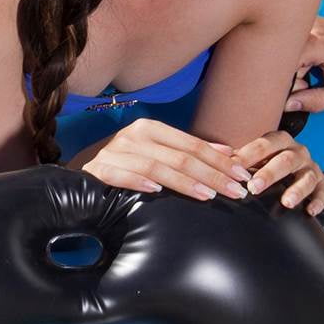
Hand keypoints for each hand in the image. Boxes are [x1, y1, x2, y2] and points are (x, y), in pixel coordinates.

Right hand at [77, 119, 252, 201]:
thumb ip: (188, 151)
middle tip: (236, 190)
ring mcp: (115, 152)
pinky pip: (120, 175)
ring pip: (156, 166)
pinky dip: (137, 181)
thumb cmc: (125, 163)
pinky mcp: (98, 170)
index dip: (220, 160)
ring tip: (208, 195)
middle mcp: (133, 136)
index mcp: (151, 129)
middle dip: (212, 174)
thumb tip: (228, 152)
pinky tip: (155, 190)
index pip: (193, 145)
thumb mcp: (157, 151)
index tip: (242, 175)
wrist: (81, 169)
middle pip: (180, 156)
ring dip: (184, 181)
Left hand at [233, 131, 323, 212]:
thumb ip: (237, 159)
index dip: (249, 155)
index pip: (264, 145)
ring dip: (297, 189)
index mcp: (279, 141)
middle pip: (285, 160)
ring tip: (286, 202)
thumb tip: (215, 161)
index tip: (233, 166)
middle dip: (269, 174)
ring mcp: (311, 167)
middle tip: (253, 187)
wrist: (292, 168)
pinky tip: (310, 211)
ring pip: (307, 176)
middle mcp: (297, 151)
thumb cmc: (266, 163)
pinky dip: (319, 201)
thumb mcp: (253, 158)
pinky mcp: (322, 182)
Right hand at [287, 15, 323, 113]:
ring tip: (312, 70)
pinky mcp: (304, 23)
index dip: (286, 79)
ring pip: (284, 50)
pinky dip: (295, 56)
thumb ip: (317, 102)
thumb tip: (287, 105)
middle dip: (290, 75)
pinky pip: (289, 44)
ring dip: (292, 65)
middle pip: (282, 56)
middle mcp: (309, 29)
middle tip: (308, 83)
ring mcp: (306, 24)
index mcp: (318, 45)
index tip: (303, 87)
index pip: (283, 62)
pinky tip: (309, 61)